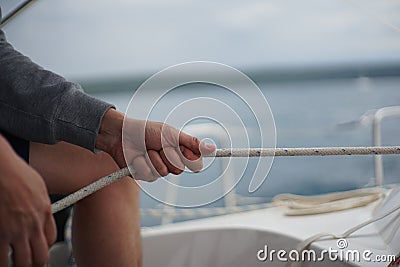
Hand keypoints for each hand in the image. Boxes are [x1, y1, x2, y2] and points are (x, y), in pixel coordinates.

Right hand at [0, 135, 55, 266]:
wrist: (3, 170)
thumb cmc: (17, 173)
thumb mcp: (39, 187)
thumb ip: (41, 204)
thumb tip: (42, 211)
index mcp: (45, 212)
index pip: (51, 239)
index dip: (45, 246)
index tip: (39, 248)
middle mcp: (34, 224)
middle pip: (41, 255)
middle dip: (36, 262)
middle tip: (29, 262)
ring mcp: (17, 231)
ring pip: (23, 261)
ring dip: (19, 264)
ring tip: (14, 262)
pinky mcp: (1, 234)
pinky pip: (2, 257)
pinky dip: (2, 262)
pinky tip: (2, 260)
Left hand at [95, 109, 215, 180]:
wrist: (121, 134)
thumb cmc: (146, 131)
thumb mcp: (171, 134)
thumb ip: (191, 143)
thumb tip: (212, 148)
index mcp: (179, 151)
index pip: (194, 162)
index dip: (190, 158)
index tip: (183, 149)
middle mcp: (170, 162)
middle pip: (179, 169)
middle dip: (168, 155)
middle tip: (159, 145)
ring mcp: (157, 170)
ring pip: (163, 172)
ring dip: (153, 158)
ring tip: (145, 149)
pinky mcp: (144, 175)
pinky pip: (148, 175)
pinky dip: (142, 163)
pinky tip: (137, 157)